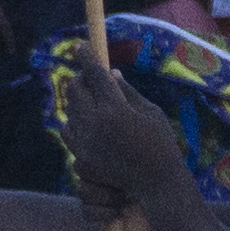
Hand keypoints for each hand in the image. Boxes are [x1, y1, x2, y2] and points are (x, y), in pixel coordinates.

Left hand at [58, 56, 187, 221]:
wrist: (157, 184)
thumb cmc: (161, 143)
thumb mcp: (150, 112)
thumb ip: (127, 91)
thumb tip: (110, 72)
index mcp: (114, 109)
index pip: (93, 74)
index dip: (86, 56)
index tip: (81, 46)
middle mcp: (95, 123)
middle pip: (74, 90)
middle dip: (80, 79)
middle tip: (89, 77)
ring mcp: (85, 142)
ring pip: (69, 110)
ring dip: (78, 102)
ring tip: (93, 102)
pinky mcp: (81, 157)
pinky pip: (68, 132)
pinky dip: (75, 123)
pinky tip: (88, 123)